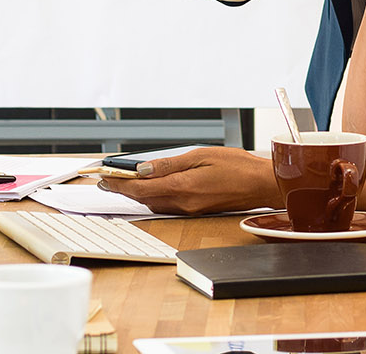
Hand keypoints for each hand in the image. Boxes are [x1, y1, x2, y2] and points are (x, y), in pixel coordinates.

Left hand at [94, 146, 278, 215]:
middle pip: (144, 199)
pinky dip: (154, 197)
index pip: (141, 189)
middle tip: (107, 180)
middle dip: (124, 190)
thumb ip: (171, 164)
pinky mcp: (196, 210)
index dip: (119, 185)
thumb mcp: (202, 155)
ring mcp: (190, 209)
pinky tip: (151, 188)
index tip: (104, 179)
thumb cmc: (237, 167)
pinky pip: (167, 205)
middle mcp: (183, 203)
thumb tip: (144, 168)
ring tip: (125, 182)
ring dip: (138, 194)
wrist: (261, 185)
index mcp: (183, 187)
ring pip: (155, 203)